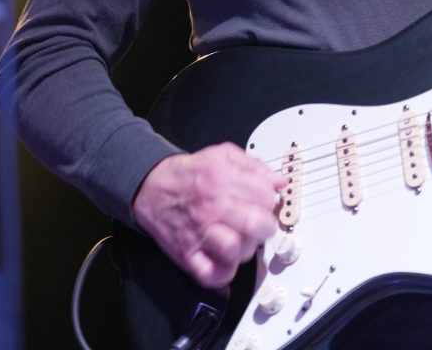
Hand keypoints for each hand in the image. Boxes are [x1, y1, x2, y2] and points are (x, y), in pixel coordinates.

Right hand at [132, 142, 283, 287]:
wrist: (152, 188)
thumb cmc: (190, 173)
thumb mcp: (222, 155)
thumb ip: (253, 165)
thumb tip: (279, 181)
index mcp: (222, 179)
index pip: (265, 196)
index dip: (271, 199)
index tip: (267, 202)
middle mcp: (211, 207)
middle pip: (256, 224)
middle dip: (266, 225)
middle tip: (261, 223)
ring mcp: (199, 233)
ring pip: (237, 250)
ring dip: (247, 248)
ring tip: (243, 239)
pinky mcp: (187, 255)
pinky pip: (211, 275)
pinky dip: (225, 273)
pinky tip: (228, 260)